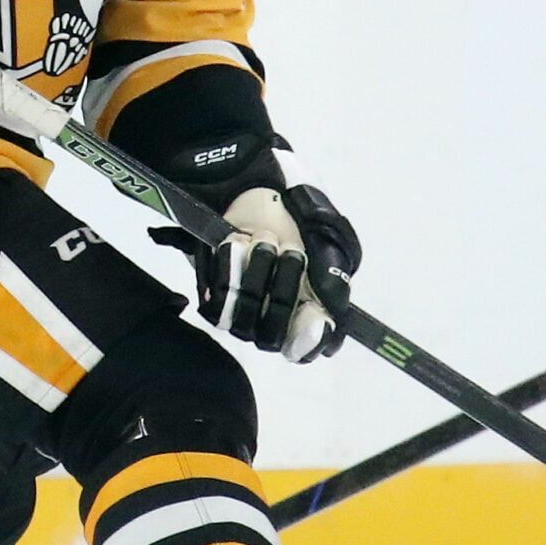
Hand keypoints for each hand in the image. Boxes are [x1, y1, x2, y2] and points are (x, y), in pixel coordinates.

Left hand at [179, 155, 360, 361]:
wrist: (255, 194)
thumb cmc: (297, 221)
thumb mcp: (327, 245)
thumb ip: (332, 285)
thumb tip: (325, 324)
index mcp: (306, 316)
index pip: (306, 349)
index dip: (308, 339)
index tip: (313, 313)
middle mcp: (273, 324)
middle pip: (273, 335)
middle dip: (285, 287)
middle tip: (291, 249)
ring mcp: (241, 316)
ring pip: (245, 316)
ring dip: (259, 268)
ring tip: (265, 238)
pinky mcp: (212, 300)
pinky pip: (218, 299)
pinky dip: (231, 264)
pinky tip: (239, 242)